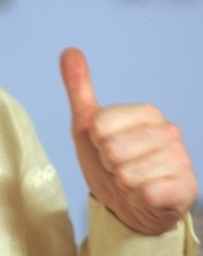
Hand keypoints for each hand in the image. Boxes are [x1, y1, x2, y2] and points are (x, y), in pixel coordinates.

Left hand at [60, 48, 197, 235]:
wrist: (126, 205)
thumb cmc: (107, 161)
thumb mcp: (87, 124)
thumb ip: (79, 87)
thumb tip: (69, 50)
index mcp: (147, 112)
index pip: (101, 124)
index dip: (96, 141)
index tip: (104, 146)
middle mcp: (169, 132)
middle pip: (113, 148)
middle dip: (108, 162)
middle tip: (117, 166)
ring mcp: (181, 160)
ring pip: (128, 172)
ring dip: (122, 182)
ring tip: (130, 181)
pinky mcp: (186, 189)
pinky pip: (147, 192)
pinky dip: (137, 198)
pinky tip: (144, 195)